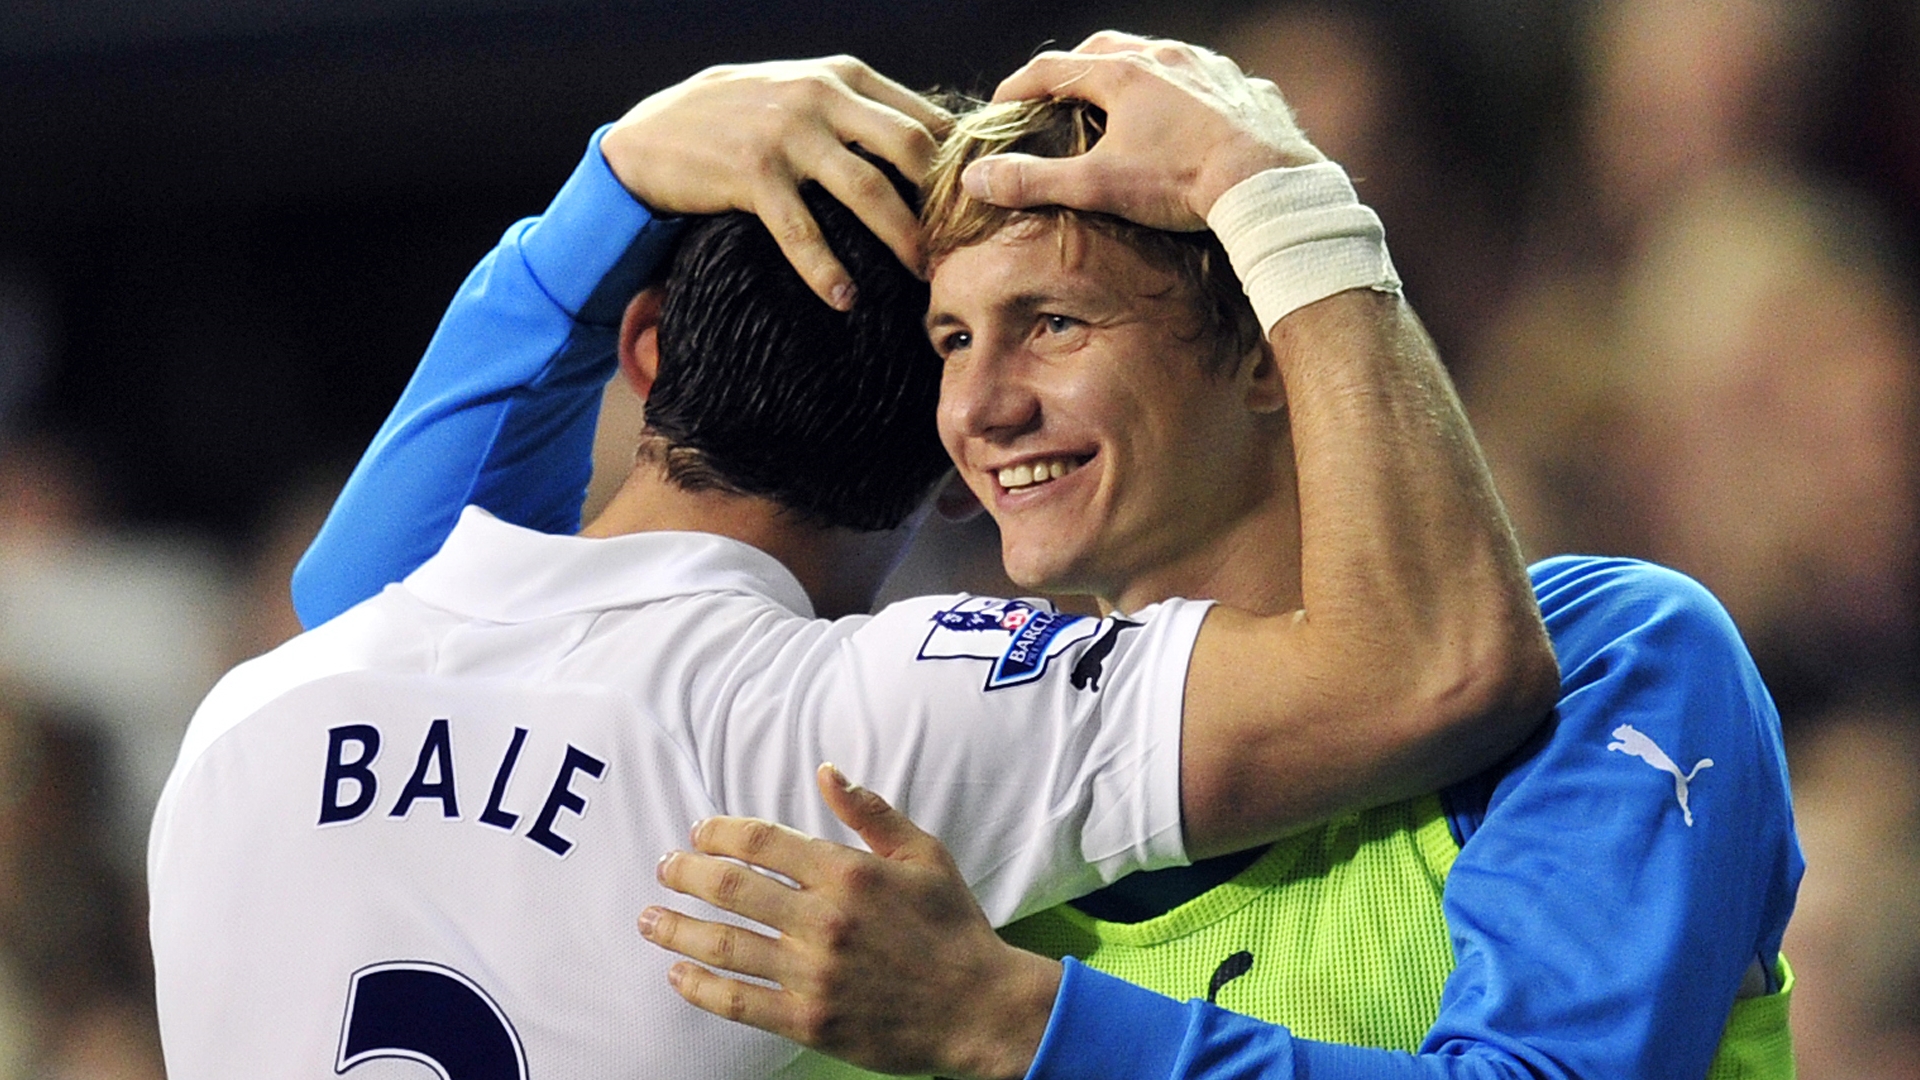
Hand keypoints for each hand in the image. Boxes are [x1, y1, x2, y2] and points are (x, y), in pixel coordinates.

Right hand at [602, 57, 951, 308]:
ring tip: (921, 277)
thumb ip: (859, 110)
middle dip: (941, 203)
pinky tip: (845, 300)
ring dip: (901, 239)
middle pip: (909, 149)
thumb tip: (930, 145)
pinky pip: (801, 230)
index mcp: (844, 76)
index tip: (977, 208)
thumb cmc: (741, 118)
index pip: (923, 117)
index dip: (958, 165)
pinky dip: (825, 270)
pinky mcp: (753, 174)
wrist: (655, 132)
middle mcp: (821, 96)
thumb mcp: (804, 93)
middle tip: (961, 247)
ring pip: (867, 191)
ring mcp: (787, 134)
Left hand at [639, 764, 1060, 1079]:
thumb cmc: (954, 926)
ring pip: (724, 945)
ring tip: (649, 918)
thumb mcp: (924, 853)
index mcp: (849, 872)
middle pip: (731, 888)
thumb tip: (825, 771)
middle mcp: (825, 920)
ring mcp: (813, 973)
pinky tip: (678, 975)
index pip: (762, 841)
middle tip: (663, 867)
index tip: (699, 832)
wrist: (981, 1008)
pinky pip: (739, 1002)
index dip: (720, 832)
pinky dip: (701, 987)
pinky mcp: (809, 1019)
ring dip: (677, 929)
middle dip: (686, 873)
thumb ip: (870, 811)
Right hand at [964, 31, 1324, 230]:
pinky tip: (1185, 115)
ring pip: (1159, 57)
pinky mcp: (1243, 88)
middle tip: (1059, 94)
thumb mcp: (1097, 186)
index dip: (1020, 87)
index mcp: (1123, 74)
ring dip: (1133, 73)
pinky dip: (1183, 91)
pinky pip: (1206, 79)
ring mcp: (1208, 68)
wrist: (1266, 183)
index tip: (1001, 107)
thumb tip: (977, 179)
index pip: (1053, 69)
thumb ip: (1034, 181)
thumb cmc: (1180, 182)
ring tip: (1122, 101)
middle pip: (1106, 49)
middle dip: (1076, 69)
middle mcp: (1165, 57)